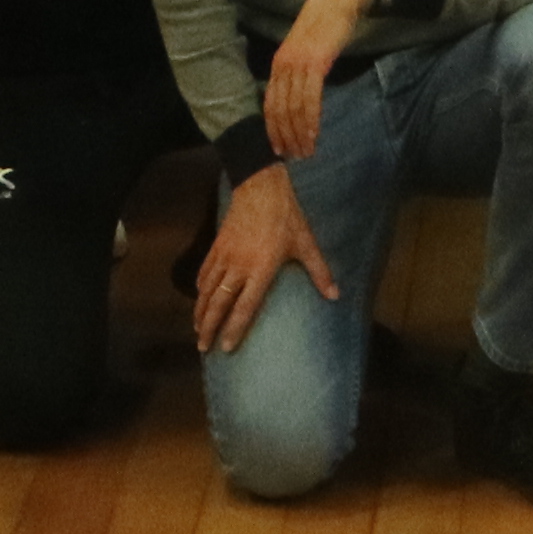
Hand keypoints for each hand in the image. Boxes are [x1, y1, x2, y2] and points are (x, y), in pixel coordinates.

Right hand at [192, 165, 339, 353]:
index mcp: (261, 270)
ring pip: (207, 290)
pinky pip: (206, 270)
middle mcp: (239, 266)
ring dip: (200, 311)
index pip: (244, 308)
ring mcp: (225, 256)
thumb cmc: (286, 215)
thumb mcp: (306, 243)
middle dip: (209, 327)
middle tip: (203, 347)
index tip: (226, 348)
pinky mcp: (218, 245)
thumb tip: (335, 296)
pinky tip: (199, 296)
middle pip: (219, 303)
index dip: (234, 329)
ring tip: (197, 328)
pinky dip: (201, 286)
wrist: (260, 186)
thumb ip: (319, 271)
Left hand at [262, 0, 367, 159]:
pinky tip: (314, 134)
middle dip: (285, 136)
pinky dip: (310, 120)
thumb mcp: (305, 48)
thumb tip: (299, 94)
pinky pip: (310, 98)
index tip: (278, 148)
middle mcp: (283, 65)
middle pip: (279, 109)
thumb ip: (300, 69)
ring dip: (298, 134)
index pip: (269, 102)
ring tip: (305, 152)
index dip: (272, 128)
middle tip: (293, 157)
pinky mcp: (316, 63)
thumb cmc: (325, 23)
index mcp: (279, 63)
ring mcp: (298, 64)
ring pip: (294, 108)